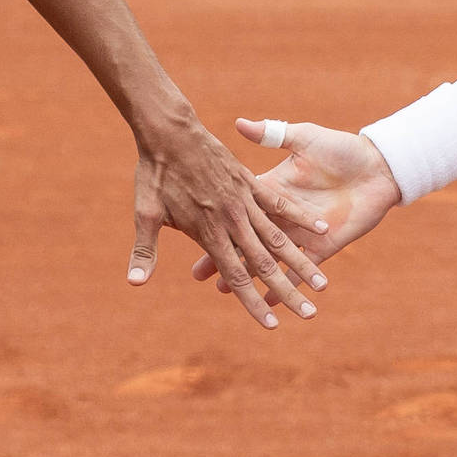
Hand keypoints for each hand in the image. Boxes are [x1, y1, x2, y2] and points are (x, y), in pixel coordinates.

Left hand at [126, 111, 329, 329]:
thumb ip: (144, 251)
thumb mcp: (144, 214)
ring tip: (323, 284)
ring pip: (279, 237)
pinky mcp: (251, 180)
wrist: (169, 130)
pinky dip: (299, 217)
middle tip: (310, 316)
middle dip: (289, 291)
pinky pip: (281, 202)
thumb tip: (134, 283)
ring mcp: (245, 200)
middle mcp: (233, 220)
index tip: (272, 325)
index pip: (236, 276)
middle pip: (266, 263)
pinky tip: (319, 229)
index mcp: (209, 232)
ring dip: (302, 262)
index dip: (254, 303)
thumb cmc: (154, 173)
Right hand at [187, 118, 403, 295]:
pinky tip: (267, 304)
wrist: (377, 166)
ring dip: (249, 278)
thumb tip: (239, 123)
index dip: (215, 222)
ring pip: (268, 262)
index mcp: (272, 191)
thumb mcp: (303, 137)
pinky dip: (284, 287)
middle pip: (246, 241)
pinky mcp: (321, 247)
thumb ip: (273, 133)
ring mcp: (300, 235)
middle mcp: (281, 217)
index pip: (236, 211)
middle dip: (222, 257)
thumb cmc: (339, 148)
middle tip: (197, 276)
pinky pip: (299, 271)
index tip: (189, 232)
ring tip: (224, 293)